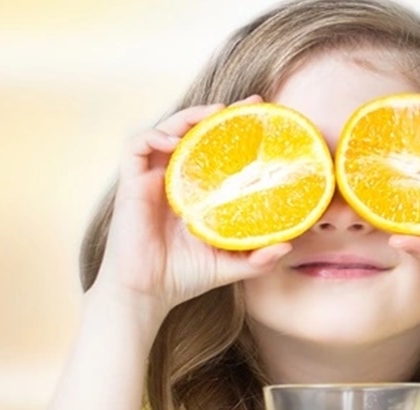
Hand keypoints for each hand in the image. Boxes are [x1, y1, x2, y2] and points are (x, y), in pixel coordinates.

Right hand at [93, 95, 291, 313]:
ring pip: (165, 129)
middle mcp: (173, 179)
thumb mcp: (230, 265)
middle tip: (248, 104)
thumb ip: (258, 257)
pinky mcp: (130, 183)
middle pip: (192, 131)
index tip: (261, 115)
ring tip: (214, 113)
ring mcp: (150, 179)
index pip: (214, 148)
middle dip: (217, 112)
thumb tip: (289, 245)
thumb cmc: (183, 278)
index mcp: (195, 191)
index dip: (234, 128)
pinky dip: (154, 135)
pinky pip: (137, 145)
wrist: (146, 294)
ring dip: (188, 116)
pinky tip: (174, 141)